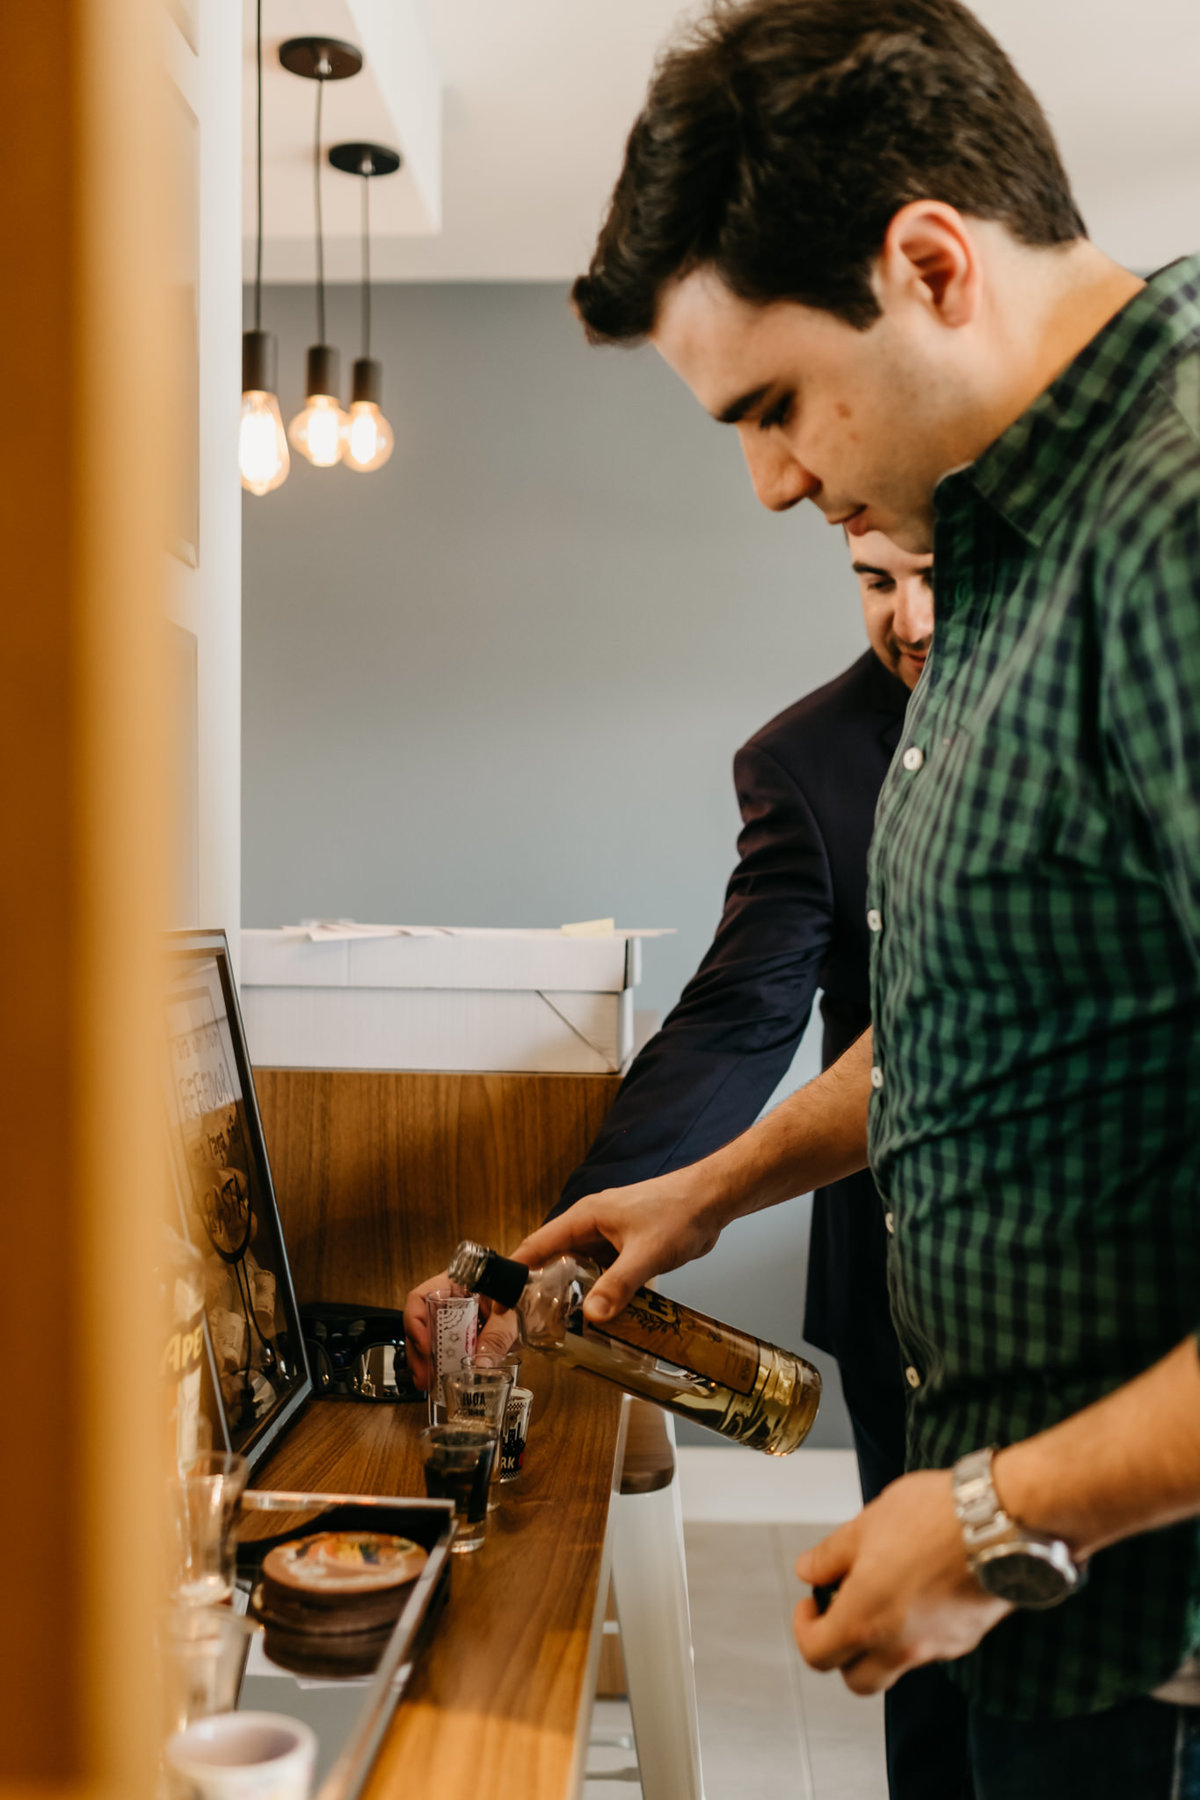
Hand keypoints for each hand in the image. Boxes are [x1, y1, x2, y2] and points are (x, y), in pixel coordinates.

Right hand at [403, 1270, 518, 1393]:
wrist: (540, 1298)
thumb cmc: (526, 1290)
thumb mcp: (513, 1310)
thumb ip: (499, 1333)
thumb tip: (482, 1364)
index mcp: (458, 1283)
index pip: (422, 1296)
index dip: (416, 1321)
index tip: (426, 1346)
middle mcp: (452, 1300)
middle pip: (421, 1322)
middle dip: (418, 1350)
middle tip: (423, 1374)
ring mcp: (457, 1319)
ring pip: (430, 1338)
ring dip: (427, 1361)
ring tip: (429, 1382)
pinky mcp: (465, 1336)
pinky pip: (447, 1350)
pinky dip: (442, 1365)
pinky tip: (441, 1380)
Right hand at [511, 1164, 728, 1323]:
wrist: (712, 1199)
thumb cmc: (679, 1212)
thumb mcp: (645, 1254)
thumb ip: (618, 1285)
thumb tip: (592, 1316)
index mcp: (585, 1216)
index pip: (536, 1245)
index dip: (514, 1272)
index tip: (498, 1299)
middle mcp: (591, 1225)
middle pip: (554, 1259)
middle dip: (541, 1289)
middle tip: (529, 1322)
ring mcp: (609, 1236)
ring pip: (579, 1268)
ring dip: (572, 1292)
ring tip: (560, 1326)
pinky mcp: (626, 1246)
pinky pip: (601, 1271)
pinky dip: (597, 1290)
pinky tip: (598, 1314)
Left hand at [792, 1470, 1010, 1693]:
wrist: (999, 1520)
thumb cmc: (933, 1516)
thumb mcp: (867, 1523)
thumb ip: (831, 1555)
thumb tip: (808, 1571)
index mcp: (865, 1619)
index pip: (817, 1655)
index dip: (804, 1629)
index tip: (811, 1603)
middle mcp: (899, 1647)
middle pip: (857, 1679)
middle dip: (842, 1652)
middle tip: (841, 1611)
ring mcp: (936, 1648)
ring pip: (895, 1664)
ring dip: (880, 1640)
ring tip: (884, 1588)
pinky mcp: (965, 1639)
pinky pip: (929, 1648)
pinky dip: (916, 1629)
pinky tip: (921, 1588)